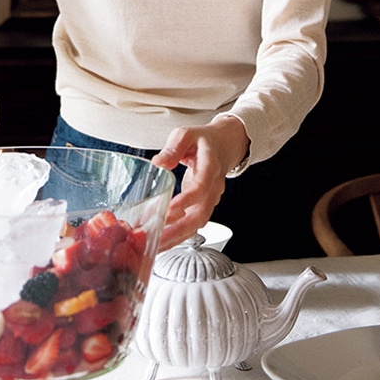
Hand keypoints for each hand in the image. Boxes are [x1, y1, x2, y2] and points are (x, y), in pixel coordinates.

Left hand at [151, 114, 248, 251]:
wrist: (224, 146)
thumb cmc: (204, 140)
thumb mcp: (187, 134)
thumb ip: (173, 148)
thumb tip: (159, 163)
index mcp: (210, 167)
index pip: (201, 187)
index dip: (186, 200)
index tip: (169, 209)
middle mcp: (213, 187)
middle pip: (200, 214)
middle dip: (178, 229)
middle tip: (157, 236)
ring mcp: (210, 199)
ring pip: (196, 224)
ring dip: (176, 237)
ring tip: (155, 245)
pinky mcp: (203, 206)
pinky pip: (192, 225)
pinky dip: (177, 235)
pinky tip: (161, 241)